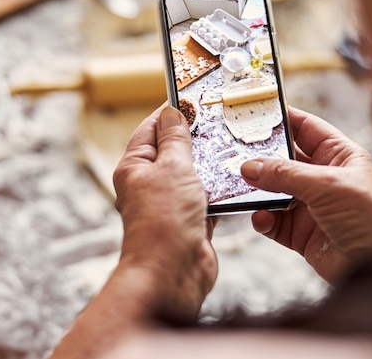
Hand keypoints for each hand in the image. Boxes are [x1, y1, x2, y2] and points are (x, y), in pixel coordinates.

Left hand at [113, 104, 217, 319]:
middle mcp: (149, 185)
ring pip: (191, 175)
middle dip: (194, 138)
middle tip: (217, 121)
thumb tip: (172, 113)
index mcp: (134, 168)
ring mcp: (169, 205)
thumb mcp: (172, 167)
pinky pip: (205, 199)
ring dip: (209, 165)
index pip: (150, 130)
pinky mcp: (189, 222)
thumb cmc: (164, 219)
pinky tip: (236, 180)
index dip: (170, 113)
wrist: (172, 272)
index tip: (190, 99)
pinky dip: (219, 191)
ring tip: (230, 146)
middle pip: (172, 152)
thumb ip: (175, 139)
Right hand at [241, 107, 371, 283]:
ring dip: (257, 191)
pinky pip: (272, 221)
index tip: (254, 113)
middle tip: (234, 152)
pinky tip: (262, 218)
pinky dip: (263, 219)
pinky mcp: (300, 232)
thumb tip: (249, 167)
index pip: (305, 128)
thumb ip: (285, 175)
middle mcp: (322, 178)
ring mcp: (310, 206)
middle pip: (283, 160)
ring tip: (242, 187)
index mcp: (338, 156)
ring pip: (273, 191)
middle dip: (260, 157)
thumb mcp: (328, 185)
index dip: (282, 119)